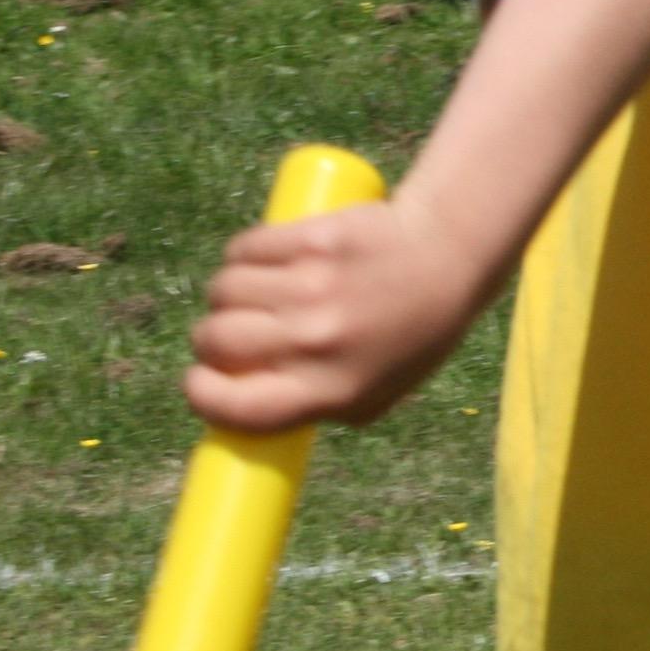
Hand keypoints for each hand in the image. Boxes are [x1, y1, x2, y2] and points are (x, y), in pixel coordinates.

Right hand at [183, 196, 486, 432]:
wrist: (448, 257)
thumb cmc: (408, 334)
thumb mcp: (373, 393)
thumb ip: (312, 408)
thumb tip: (238, 411)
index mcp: (331, 389)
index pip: (235, 407)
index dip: (203, 395)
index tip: (201, 381)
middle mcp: (319, 341)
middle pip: (216, 340)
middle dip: (210, 338)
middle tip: (230, 331)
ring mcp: (314, 287)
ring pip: (223, 289)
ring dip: (228, 292)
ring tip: (256, 293)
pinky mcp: (312, 239)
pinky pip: (244, 248)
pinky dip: (244, 254)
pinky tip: (266, 260)